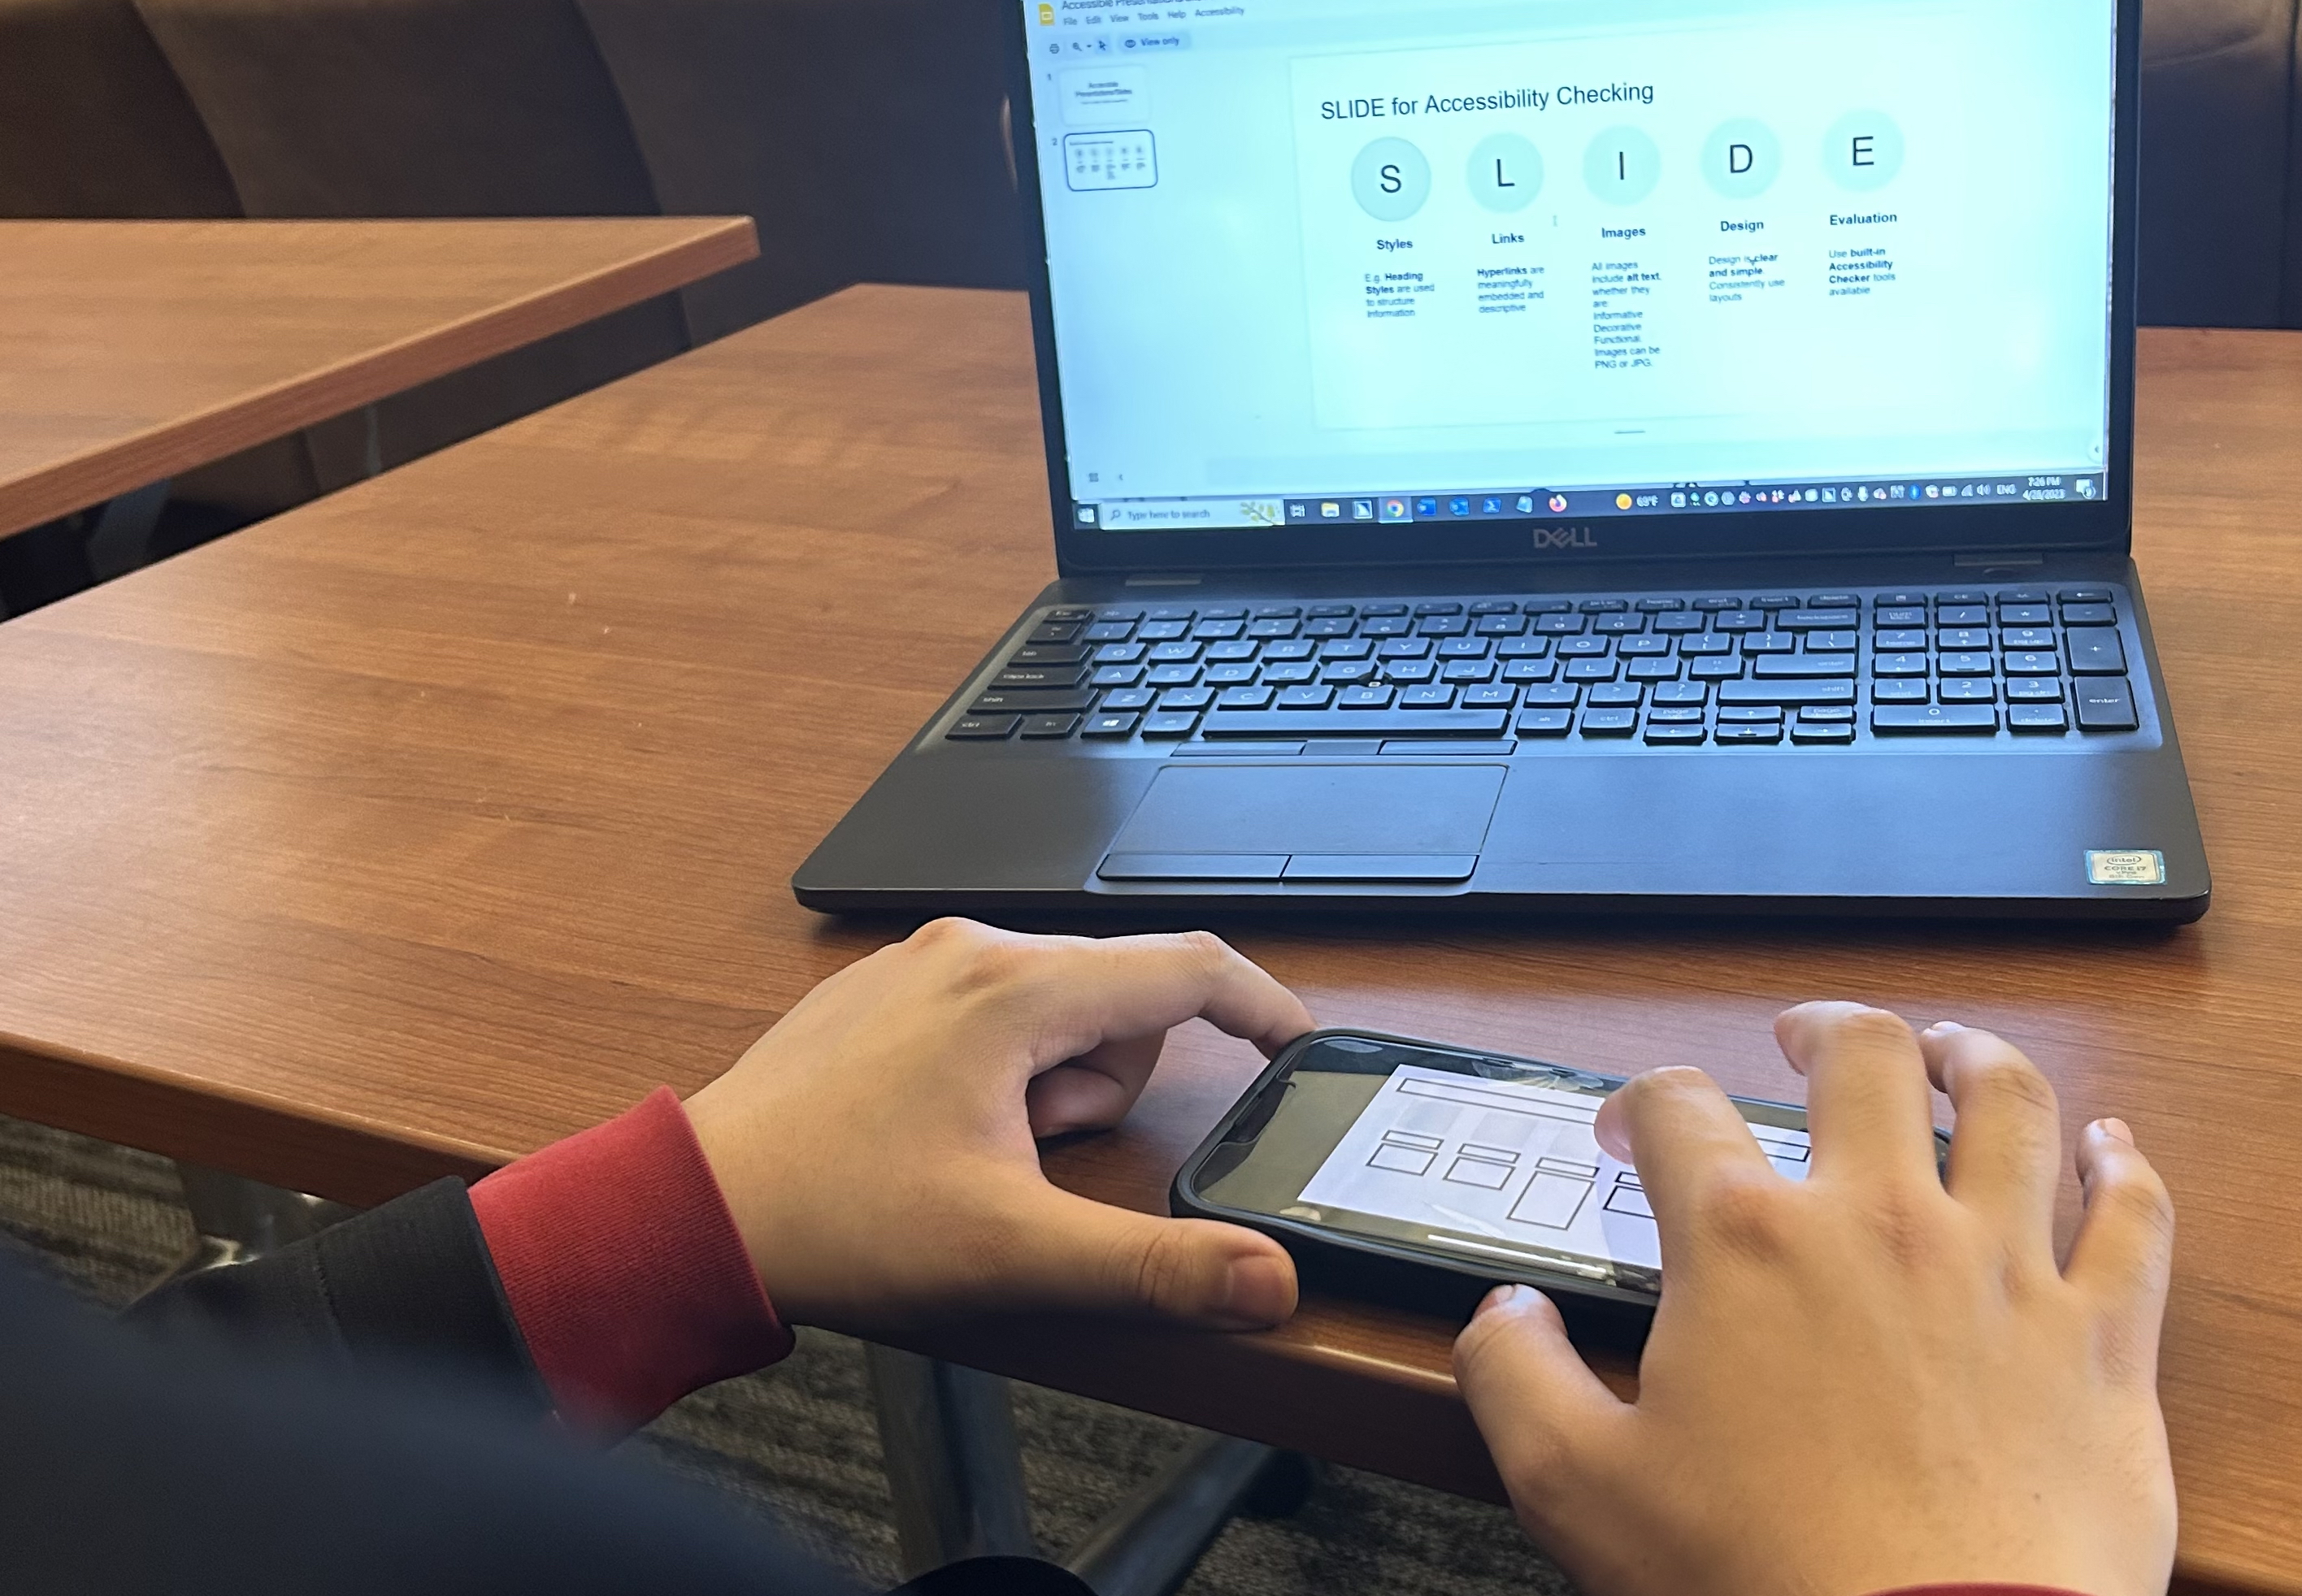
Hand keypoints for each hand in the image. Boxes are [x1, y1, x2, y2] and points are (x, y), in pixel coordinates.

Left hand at [680, 919, 1313, 1337]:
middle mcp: (969, 949)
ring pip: (1055, 1009)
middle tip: (1036, 1163)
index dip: (1260, 1006)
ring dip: (1049, 1088)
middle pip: (1119, 1001)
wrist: (699, 1211)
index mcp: (1014, 990)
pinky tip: (941, 1136)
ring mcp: (919, 962)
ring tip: (982, 1156)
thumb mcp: (1012, 1255)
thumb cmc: (840, 1220)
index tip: (1294, 1047)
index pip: (1187, 967)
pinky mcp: (884, 989)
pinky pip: (990, 1011)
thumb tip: (1266, 1277)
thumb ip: (1153, 1268)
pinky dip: (998, 1073)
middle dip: (1104, 1091)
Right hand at [1453, 1004, 2176, 1595]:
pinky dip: (2124, 1167)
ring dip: (1975, 1057)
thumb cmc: (1766, 1579)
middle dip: (1825, 1030)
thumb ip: (1515, 1378)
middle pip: (1866, 1058)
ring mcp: (2001, 1268)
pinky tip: (2109, 1145)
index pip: (1676, 1108)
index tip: (1628, 1132)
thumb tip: (1505, 1316)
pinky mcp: (2101, 1339)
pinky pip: (2133, 1217)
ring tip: (1950, 1051)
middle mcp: (1878, 1223)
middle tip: (1802, 1040)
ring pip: (2009, 1102)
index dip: (1635, 1103)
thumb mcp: (1581, 1487)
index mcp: (1745, 1244)